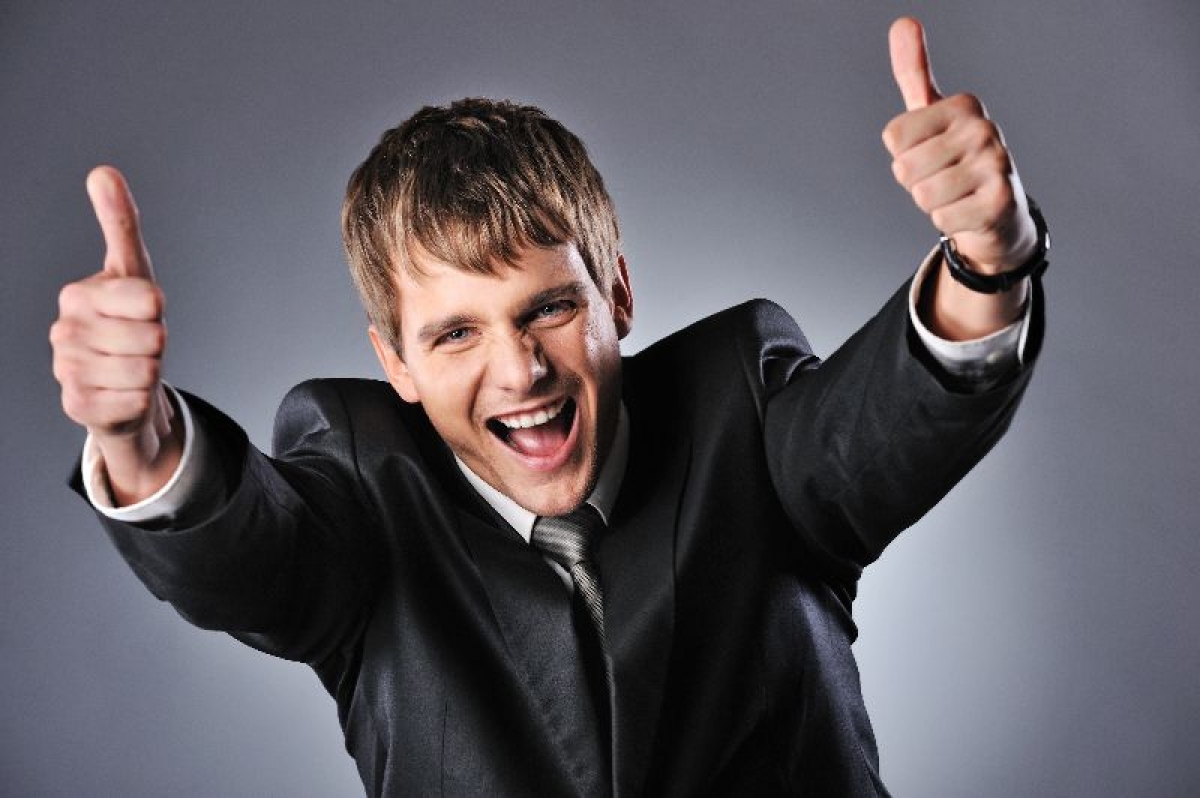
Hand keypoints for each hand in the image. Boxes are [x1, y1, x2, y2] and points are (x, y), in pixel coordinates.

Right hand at [51, 166, 180, 503]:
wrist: (118, 383)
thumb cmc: (128, 322)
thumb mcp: (133, 271)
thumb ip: (119, 223)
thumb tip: (102, 171)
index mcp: (78, 294)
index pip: (148, 299)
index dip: (157, 309)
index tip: (143, 310)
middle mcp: (65, 331)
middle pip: (152, 337)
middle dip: (157, 343)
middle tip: (139, 345)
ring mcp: (66, 370)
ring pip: (147, 370)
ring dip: (152, 372)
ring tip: (132, 367)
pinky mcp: (77, 406)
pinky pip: (136, 400)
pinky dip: (142, 399)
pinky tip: (125, 393)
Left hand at [882, 17, 1035, 274]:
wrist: (1000, 212)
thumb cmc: (957, 160)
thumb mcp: (932, 115)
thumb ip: (914, 73)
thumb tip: (903, 21)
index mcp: (963, 105)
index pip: (893, 138)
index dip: (904, 155)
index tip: (931, 153)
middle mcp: (983, 128)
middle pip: (904, 169)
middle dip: (916, 182)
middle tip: (945, 178)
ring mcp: (996, 164)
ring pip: (922, 195)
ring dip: (932, 203)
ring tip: (957, 193)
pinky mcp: (999, 201)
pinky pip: (941, 218)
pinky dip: (949, 222)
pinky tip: (969, 211)